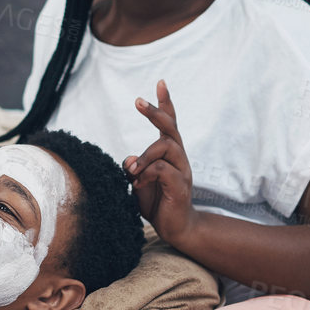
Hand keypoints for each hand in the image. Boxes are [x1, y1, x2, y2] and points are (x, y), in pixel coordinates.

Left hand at [125, 80, 199, 247]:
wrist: (175, 228)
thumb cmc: (157, 201)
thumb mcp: (138, 181)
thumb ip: (133, 167)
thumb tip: (128, 158)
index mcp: (169, 153)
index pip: (169, 122)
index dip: (165, 103)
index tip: (160, 82)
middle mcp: (179, 157)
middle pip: (170, 127)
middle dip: (155, 112)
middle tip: (137, 101)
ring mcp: (182, 170)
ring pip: (165, 147)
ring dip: (144, 156)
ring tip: (133, 172)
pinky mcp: (180, 185)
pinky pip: (162, 170)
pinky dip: (146, 174)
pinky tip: (138, 184)